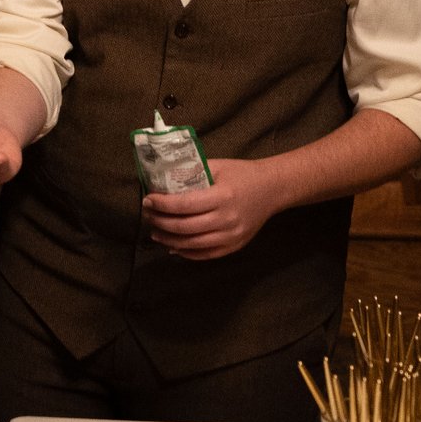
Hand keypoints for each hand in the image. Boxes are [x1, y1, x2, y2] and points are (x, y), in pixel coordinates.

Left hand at [141, 157, 287, 259]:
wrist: (273, 189)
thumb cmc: (242, 174)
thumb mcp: (218, 166)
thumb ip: (192, 173)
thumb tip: (163, 180)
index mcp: (222, 196)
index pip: (184, 205)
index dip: (162, 205)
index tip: (148, 200)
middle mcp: (227, 219)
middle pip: (184, 227)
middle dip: (160, 222)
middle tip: (148, 216)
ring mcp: (231, 236)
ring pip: (192, 244)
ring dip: (169, 240)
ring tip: (155, 232)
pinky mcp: (234, 246)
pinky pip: (205, 255)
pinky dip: (186, 253)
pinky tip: (173, 246)